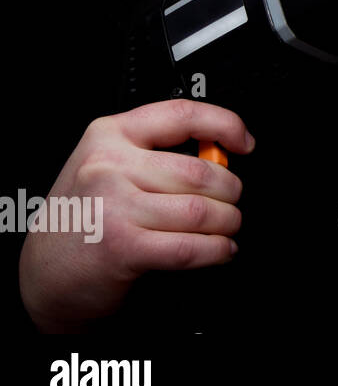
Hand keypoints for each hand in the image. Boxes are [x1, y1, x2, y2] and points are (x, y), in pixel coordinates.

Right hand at [18, 99, 252, 331]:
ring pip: (201, 211)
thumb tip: (219, 151)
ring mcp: (114, 207)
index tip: (243, 142)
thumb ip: (155, 152)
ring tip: (228, 226)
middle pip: (200, 172)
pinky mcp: (123, 247)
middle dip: (231, 191)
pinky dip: (216, 250)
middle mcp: (109, 166)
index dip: (225, 125)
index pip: (182, 115)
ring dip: (228, 222)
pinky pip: (190, 246)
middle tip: (232, 201)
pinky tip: (221, 249)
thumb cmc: (83, 215)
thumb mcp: (108, 166)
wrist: (45, 271)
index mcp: (109, 136)